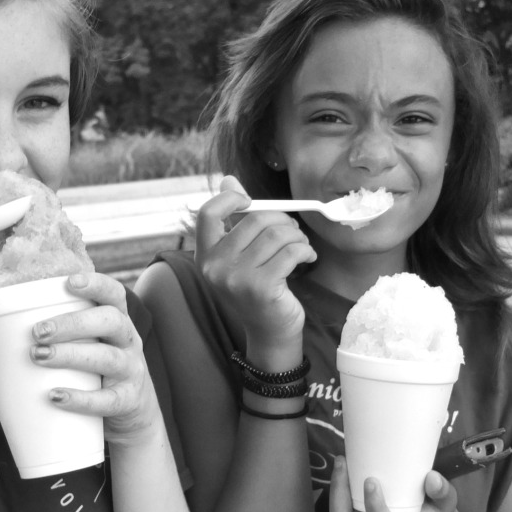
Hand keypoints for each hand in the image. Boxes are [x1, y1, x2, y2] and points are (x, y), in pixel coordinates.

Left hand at [29, 273, 160, 444]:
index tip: (69, 282)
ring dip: (71, 354)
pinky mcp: (128, 401)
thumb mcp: (90, 345)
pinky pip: (107, 400)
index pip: (114, 294)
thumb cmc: (97, 371)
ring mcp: (132, 371)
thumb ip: (62, 333)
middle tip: (38, 331)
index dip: (96, 284)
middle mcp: (129, 341)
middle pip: (110, 321)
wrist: (133, 413)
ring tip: (39, 356)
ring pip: (107, 357)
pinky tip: (56, 396)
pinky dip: (81, 398)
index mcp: (118, 322)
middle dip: (72, 323)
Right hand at [194, 176, 315, 345]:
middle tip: (292, 231)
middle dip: (281, 220)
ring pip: (276, 234)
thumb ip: (233, 220)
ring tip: (300, 245)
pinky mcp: (262, 287)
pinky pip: (291, 251)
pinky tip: (307, 257)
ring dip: (296, 235)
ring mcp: (237, 279)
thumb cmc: (256, 288)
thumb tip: (228, 180)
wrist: (269, 331)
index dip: (230, 199)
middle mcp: (215, 267)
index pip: (208, 213)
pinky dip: (305, 250)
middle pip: (254, 219)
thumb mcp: (238, 256)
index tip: (249, 201)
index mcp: (205, 256)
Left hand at [328, 456, 459, 511]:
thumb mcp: (446, 505)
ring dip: (336, 487)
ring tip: (342, 460)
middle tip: (343, 462)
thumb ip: (442, 492)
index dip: (373, 505)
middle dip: (338, 491)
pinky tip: (345, 464)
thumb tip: (432, 477)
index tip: (371, 481)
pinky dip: (339, 486)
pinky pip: (341, 504)